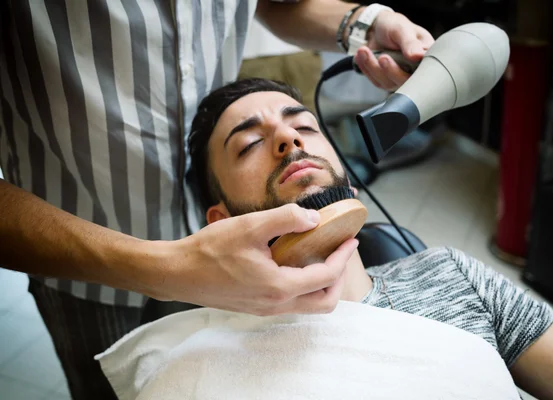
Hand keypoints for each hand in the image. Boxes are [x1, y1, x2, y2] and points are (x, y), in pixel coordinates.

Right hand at [147, 204, 358, 315]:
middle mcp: (275, 305)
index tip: (351, 240)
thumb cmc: (210, 250)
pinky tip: (294, 263)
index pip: (325, 277)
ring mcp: (265, 309)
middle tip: (340, 253)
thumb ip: (286, 219)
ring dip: (321, 284)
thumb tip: (314, 219)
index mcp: (279, 287)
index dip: (342, 258)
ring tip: (320, 256)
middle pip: (324, 303)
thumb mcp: (250, 226)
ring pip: (307, 305)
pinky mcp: (255, 307)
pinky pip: (290, 302)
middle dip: (338, 279)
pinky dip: (303, 287)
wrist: (177, 273)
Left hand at [353, 10, 433, 90]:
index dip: (416, 72)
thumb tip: (418, 56)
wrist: (375, 28)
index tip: (404, 59)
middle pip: (406, 82)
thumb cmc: (393, 26)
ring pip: (388, 83)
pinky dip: (366, 68)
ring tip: (364, 50)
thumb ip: (410, 43)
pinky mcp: (385, 80)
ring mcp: (399, 77)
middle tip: (382, 57)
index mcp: (426, 56)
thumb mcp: (402, 29)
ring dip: (373, 67)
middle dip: (391, 71)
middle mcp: (414, 70)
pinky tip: (361, 56)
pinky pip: (375, 80)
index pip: (427, 72)